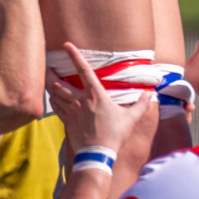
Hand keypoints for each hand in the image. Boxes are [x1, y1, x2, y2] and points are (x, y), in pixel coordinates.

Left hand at [46, 42, 153, 156]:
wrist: (98, 155)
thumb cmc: (114, 135)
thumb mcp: (130, 120)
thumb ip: (140, 106)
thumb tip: (150, 94)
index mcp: (95, 95)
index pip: (83, 70)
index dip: (74, 55)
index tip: (66, 44)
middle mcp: (80, 100)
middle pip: (59, 82)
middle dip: (51, 72)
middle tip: (48, 65)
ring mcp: (71, 111)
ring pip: (54, 94)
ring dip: (49, 85)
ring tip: (47, 78)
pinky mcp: (66, 121)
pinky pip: (55, 107)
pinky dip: (52, 99)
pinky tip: (53, 97)